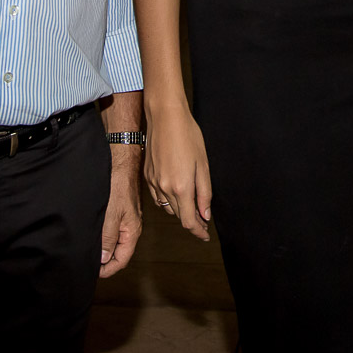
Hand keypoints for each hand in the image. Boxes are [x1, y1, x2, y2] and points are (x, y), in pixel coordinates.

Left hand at [99, 150, 143, 277]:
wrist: (120, 161)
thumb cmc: (118, 185)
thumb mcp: (111, 215)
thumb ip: (108, 238)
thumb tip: (105, 258)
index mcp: (132, 231)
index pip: (122, 259)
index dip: (109, 269)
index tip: (94, 272)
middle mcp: (131, 226)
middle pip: (119, 252)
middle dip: (105, 261)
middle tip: (88, 264)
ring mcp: (126, 218)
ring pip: (115, 240)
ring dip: (103, 248)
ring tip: (89, 251)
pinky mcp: (120, 210)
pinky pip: (113, 229)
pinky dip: (103, 236)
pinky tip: (93, 234)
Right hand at [143, 106, 212, 239]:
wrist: (165, 117)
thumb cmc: (188, 136)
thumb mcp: (203, 164)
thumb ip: (204, 192)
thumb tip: (205, 214)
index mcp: (181, 187)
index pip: (188, 221)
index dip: (198, 231)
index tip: (205, 235)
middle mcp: (164, 188)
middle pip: (178, 215)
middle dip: (192, 220)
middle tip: (203, 219)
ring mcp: (153, 182)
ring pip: (167, 207)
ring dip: (180, 210)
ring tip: (192, 206)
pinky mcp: (147, 175)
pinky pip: (157, 196)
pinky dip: (168, 200)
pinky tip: (176, 193)